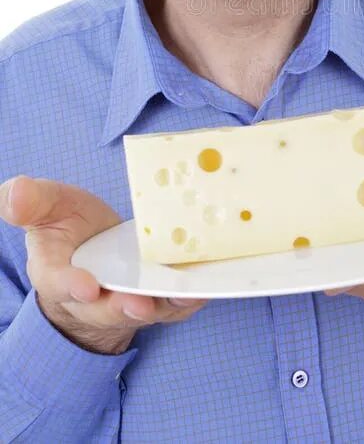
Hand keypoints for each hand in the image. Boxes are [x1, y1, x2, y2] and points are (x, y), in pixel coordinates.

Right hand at [0, 175, 208, 353]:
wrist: (93, 247)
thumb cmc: (67, 225)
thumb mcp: (47, 206)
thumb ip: (31, 202)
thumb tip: (14, 193)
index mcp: (56, 273)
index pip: (59, 284)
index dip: (71, 286)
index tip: (86, 287)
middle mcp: (91, 297)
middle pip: (105, 308)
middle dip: (122, 307)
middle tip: (138, 303)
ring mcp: (125, 300)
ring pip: (144, 311)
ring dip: (162, 306)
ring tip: (180, 296)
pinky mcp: (154, 300)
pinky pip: (172, 307)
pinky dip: (188, 301)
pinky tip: (204, 289)